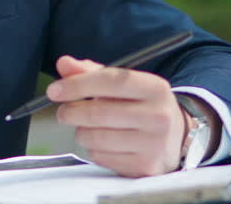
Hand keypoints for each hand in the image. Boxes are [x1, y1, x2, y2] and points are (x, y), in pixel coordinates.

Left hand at [48, 55, 187, 176]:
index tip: (54, 90)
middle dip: (71, 111)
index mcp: (155, 88)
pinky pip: (101, 157)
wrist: (175, 138)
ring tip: (86, 127)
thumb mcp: (125, 85)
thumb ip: (92, 72)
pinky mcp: (144, 166)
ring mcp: (153, 144)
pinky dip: (93, 149)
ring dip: (81, 132)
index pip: (111, 81)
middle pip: (99, 113)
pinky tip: (103, 143)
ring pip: (96, 138)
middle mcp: (158, 116)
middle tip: (64, 112)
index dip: (78, 85)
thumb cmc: (142, 106)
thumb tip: (64, 64)